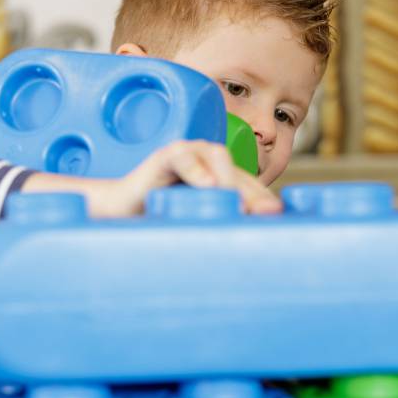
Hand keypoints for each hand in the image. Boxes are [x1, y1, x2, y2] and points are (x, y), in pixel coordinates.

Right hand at [114, 140, 281, 215]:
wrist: (122, 210)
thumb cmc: (161, 218)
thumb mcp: (196, 222)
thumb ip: (218, 224)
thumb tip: (250, 243)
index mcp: (219, 175)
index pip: (248, 185)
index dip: (262, 200)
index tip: (275, 218)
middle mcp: (206, 160)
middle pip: (237, 171)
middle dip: (251, 193)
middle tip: (263, 213)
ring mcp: (186, 154)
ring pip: (216, 157)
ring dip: (227, 179)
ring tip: (234, 203)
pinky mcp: (163, 156)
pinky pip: (182, 158)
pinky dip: (196, 169)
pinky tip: (206, 186)